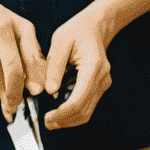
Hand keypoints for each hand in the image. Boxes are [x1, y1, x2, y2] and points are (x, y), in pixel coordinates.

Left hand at [40, 9, 109, 128]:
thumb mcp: (60, 40)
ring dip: (68, 120)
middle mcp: (102, 78)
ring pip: (87, 112)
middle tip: (46, 123)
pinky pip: (87, 106)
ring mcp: (103, 84)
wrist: (95, 26)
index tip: (47, 117)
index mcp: (93, 66)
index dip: (62, 113)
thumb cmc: (77, 31)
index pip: (79, 99)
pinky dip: (73, 113)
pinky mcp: (99, 87)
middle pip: (84, 110)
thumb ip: (55, 65)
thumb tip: (50, 91)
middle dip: (64, 120)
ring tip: (51, 121)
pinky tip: (59, 112)